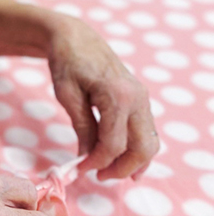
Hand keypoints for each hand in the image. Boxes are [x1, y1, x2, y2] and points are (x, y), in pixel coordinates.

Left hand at [47, 15, 158, 180]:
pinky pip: (146, 132)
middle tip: (99, 176)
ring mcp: (143, 99)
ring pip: (150, 143)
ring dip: (133, 163)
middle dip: (122, 168)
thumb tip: (88, 159)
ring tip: (110, 172)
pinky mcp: (141, 101)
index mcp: (117, 95)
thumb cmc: (67, 63)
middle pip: (142, 148)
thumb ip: (82, 128)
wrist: (77, 39)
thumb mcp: (67, 96)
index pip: (113, 144)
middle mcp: (138, 99)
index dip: (97, 162)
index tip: (79, 169)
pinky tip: (123, 160)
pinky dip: (137, 149)